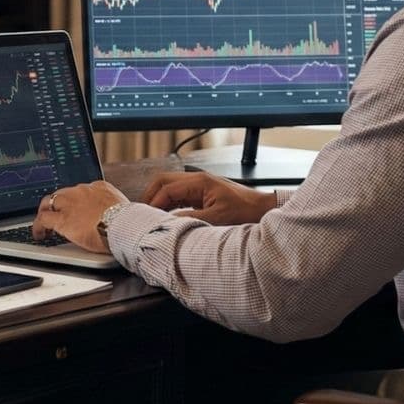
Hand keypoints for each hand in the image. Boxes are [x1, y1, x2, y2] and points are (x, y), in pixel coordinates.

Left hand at [32, 180, 126, 253]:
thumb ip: (115, 209)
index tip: (76, 209)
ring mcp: (71, 203)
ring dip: (46, 212)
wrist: (124, 225)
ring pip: (50, 201)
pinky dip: (39, 226)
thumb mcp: (123, 208)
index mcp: (99, 187)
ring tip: (44, 225)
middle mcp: (82, 191)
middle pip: (63, 193)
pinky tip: (40, 234)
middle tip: (57, 215)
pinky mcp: (62, 219)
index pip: (82, 190)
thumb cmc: (128, 221)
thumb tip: (119, 218)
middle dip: (58, 204)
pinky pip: (43, 219)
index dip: (76, 201)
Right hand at [142, 171, 276, 225]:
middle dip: (150, 196)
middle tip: (142, 213)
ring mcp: (199, 185)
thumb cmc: (245, 211)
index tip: (145, 217)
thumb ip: (190, 219)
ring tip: (152, 218)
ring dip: (159, 200)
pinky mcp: (202, 193)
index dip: (153, 202)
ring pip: (170, 187)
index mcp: (199, 182)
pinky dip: (169, 204)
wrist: (261, 209)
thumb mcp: (216, 219)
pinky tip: (167, 217)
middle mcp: (197, 180)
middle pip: (163, 181)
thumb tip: (168, 224)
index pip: (166, 188)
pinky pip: (179, 195)